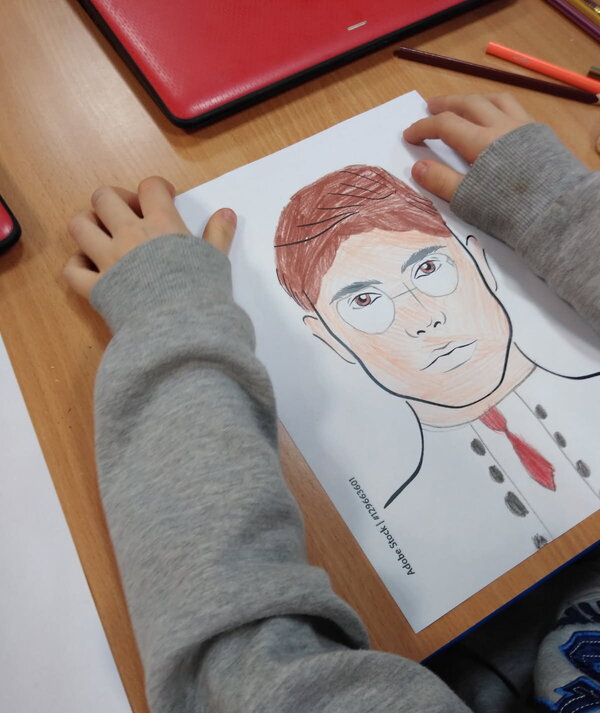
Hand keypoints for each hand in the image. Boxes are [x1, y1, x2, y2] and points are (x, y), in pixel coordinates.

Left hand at [64, 176, 235, 298]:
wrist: (181, 328)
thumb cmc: (202, 293)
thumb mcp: (216, 260)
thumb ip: (219, 234)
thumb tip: (227, 212)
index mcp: (161, 225)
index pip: (150, 187)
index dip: (157, 187)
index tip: (165, 197)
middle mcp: (129, 235)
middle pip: (104, 197)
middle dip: (115, 200)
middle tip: (129, 214)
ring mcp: (108, 260)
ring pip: (79, 225)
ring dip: (88, 224)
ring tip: (103, 234)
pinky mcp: (96, 288)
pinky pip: (72, 270)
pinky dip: (77, 266)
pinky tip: (90, 268)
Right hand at [403, 93, 533, 201]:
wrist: (558, 210)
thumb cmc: (510, 209)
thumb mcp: (469, 200)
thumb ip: (442, 181)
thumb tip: (417, 167)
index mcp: (481, 142)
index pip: (445, 125)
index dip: (423, 128)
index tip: (409, 135)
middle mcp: (501, 126)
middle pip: (468, 104)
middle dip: (446, 104)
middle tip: (430, 106)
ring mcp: (523, 127)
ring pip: (494, 100)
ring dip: (473, 99)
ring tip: (463, 104)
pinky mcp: (539, 134)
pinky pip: (514, 108)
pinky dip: (497, 106)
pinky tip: (496, 116)